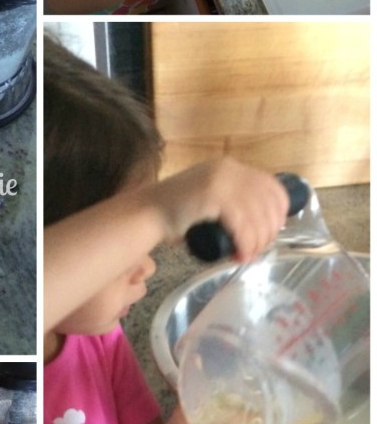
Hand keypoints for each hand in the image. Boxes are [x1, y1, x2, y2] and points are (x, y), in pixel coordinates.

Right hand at [148, 156, 289, 262]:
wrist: (144, 214)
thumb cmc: (174, 212)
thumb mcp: (209, 197)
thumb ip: (230, 199)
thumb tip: (260, 222)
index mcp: (229, 167)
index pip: (272, 186)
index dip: (279, 212)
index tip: (271, 232)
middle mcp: (228, 169)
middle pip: (267, 202)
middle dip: (268, 231)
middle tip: (257, 250)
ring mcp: (220, 180)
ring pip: (256, 216)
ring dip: (256, 241)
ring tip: (246, 256)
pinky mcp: (212, 196)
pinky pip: (242, 224)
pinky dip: (245, 243)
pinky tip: (240, 254)